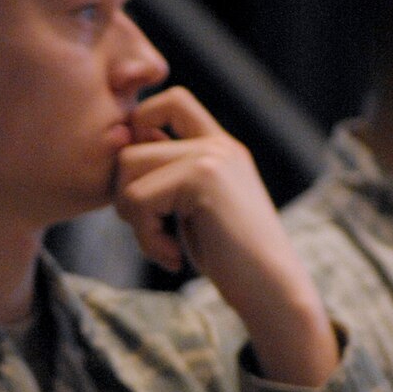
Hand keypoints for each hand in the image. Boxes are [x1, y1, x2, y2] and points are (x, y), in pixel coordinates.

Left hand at [111, 86, 338, 386]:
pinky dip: (145, 239)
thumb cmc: (231, 259)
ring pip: (127, 168)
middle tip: (152, 231)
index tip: (143, 182)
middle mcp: (218, 143)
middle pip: (129, 146)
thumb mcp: (194, 208)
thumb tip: (119, 141)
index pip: (171, 99)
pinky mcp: (203, 178)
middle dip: (124, 195)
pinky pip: (137, 199)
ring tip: (163, 245)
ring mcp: (212, 156)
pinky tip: (172, 258)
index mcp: (219, 146)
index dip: (139, 128)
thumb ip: (165, 175)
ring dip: (133, 218)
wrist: (273, 292)